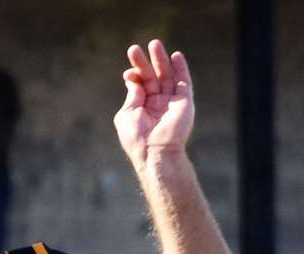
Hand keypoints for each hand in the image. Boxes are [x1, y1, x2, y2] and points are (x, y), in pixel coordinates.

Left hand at [115, 40, 193, 166]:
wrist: (155, 151)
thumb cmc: (136, 137)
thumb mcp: (127, 114)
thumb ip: (132, 95)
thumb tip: (133, 78)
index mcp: (142, 107)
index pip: (139, 85)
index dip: (134, 76)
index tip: (128, 72)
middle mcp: (157, 103)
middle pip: (152, 77)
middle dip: (144, 63)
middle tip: (134, 48)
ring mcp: (171, 101)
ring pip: (167, 76)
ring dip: (161, 60)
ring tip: (154, 44)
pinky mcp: (185, 102)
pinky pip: (184, 81)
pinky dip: (181, 68)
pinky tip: (176, 56)